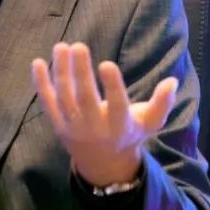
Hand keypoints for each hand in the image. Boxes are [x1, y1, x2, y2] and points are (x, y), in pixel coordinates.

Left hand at [31, 42, 178, 186]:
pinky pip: (47, 102)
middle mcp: (94, 127)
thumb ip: (162, 103)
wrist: (103, 163)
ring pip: (64, 97)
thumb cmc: (129, 133)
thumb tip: (172, 81)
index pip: (116, 104)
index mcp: (119, 125)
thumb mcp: (150, 122)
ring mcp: (73, 127)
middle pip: (85, 98)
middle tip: (78, 45)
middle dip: (81, 72)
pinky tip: (38, 62)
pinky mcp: (57, 124)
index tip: (107, 64)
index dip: (112, 86)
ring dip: (61, 71)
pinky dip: (41, 83)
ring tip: (62, 47)